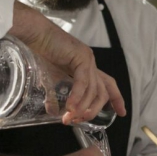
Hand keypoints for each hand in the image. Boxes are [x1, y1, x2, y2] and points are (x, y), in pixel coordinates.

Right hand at [10, 3, 126, 123]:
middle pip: (103, 91)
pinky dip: (77, 96)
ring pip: (93, 89)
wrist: (35, 34)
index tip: (121, 113)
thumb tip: (54, 113)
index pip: (107, 84)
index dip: (116, 98)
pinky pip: (82, 82)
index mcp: (87, 67)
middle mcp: (91, 63)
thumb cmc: (41, 53)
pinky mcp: (81, 57)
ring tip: (71, 117)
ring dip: (83, 106)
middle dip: (95, 109)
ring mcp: (87, 59)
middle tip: (82, 120)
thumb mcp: (50, 79)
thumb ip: (54, 95)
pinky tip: (70, 107)